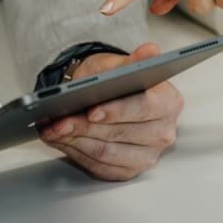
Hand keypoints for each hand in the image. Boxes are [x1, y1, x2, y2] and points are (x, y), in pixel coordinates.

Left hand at [39, 43, 183, 180]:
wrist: (104, 96)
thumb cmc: (113, 80)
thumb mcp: (118, 64)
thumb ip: (133, 61)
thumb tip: (150, 51)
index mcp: (169, 103)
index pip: (144, 108)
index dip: (117, 111)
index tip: (92, 111)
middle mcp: (163, 132)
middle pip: (120, 134)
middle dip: (85, 127)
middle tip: (59, 121)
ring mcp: (147, 155)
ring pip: (106, 153)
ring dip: (75, 141)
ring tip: (53, 129)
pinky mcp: (128, 170)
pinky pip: (99, 167)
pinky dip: (76, 153)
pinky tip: (60, 140)